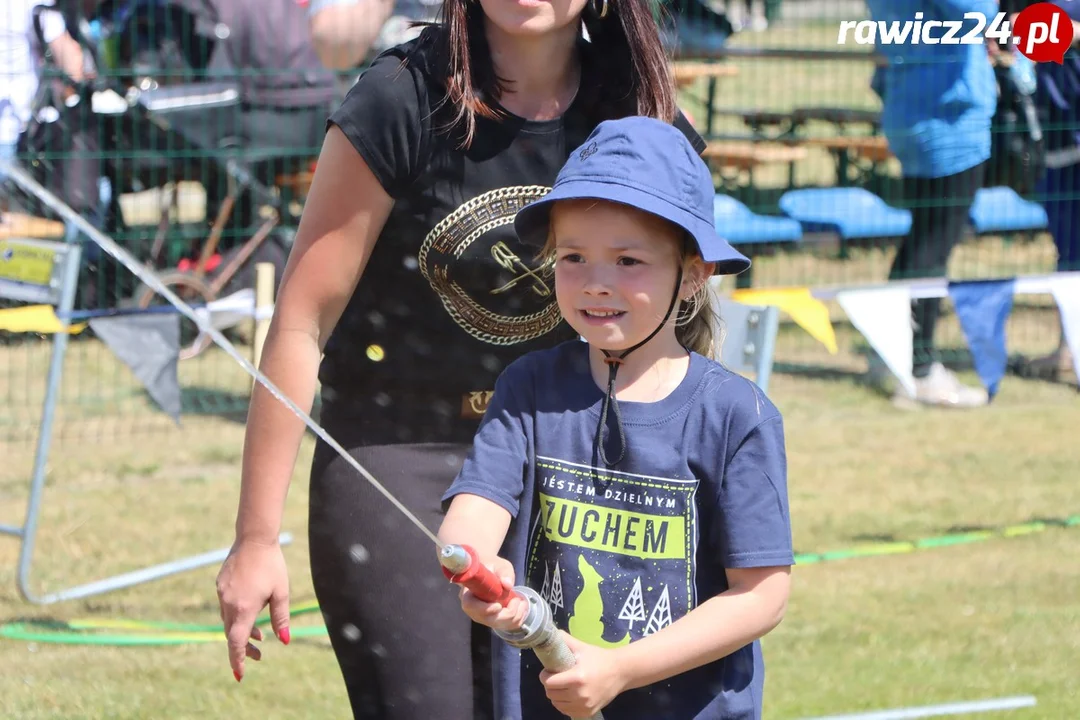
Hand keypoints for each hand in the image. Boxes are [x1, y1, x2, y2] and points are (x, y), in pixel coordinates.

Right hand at [216, 538, 290, 681]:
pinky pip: (226, 607)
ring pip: (228, 621)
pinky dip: (236, 615)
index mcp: (244, 608)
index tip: (240, 674)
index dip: (237, 660)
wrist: (254, 539)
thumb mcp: (281, 592)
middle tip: (259, 654)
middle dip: (244, 647)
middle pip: (232, 634)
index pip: (236, 642)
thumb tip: (285, 641)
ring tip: (259, 635)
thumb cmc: (272, 565)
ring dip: (242, 631)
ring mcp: (222, 594)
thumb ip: (281, 618)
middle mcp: (229, 603)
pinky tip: (250, 611)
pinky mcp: (220, 585)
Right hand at [458, 557, 527, 632]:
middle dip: (507, 614)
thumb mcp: (498, 565)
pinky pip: (506, 626)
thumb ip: (503, 572)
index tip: (498, 606)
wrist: (491, 571)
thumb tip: (507, 584)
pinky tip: (522, 608)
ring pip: (499, 625)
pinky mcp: (493, 620)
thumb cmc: (492, 566)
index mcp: (469, 593)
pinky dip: (518, 619)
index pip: (470, 606)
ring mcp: (483, 616)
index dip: (484, 610)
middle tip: (517, 600)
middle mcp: (474, 609)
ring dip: (515, 616)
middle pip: (488, 620)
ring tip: (522, 601)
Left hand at [540, 632, 627, 717]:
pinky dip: (564, 705)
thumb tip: (551, 634)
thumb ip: (565, 640)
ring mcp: (584, 706)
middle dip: (550, 685)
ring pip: (557, 705)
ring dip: (556, 696)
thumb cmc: (600, 658)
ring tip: (562, 687)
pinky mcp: (588, 713)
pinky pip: (567, 712)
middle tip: (556, 678)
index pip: (549, 682)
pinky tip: (569, 696)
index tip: (548, 671)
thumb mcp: (582, 647)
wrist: (620, 672)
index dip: (545, 676)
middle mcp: (580, 695)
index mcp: (577, 677)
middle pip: (551, 694)